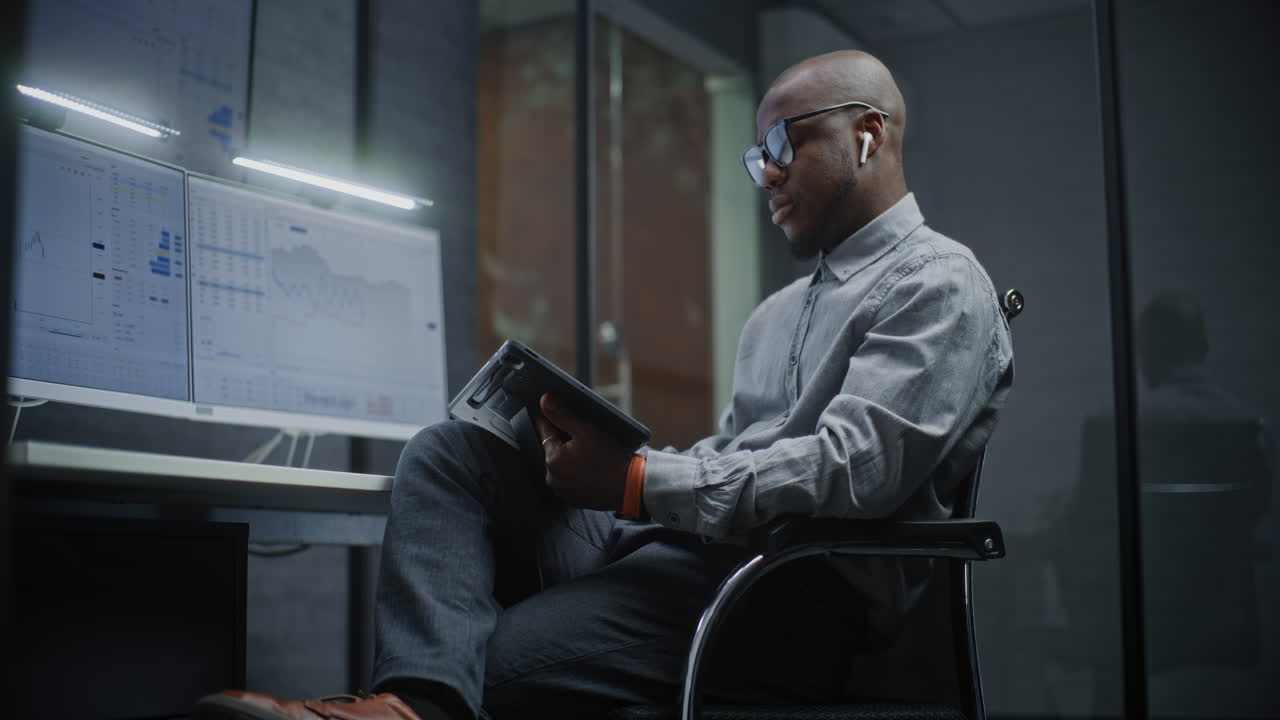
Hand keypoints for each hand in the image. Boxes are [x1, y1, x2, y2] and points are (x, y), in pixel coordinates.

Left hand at [533, 393, 631, 510]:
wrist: (631, 487)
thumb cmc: (611, 458)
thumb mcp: (587, 430)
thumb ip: (563, 415)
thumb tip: (544, 400)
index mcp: (553, 460)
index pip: (545, 432)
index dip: (550, 419)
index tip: (551, 410)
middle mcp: (553, 478)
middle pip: (554, 451)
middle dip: (563, 440)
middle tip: (580, 432)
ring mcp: (564, 491)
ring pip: (563, 466)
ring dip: (570, 457)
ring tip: (587, 450)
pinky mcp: (575, 499)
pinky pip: (571, 480)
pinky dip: (578, 472)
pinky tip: (591, 465)